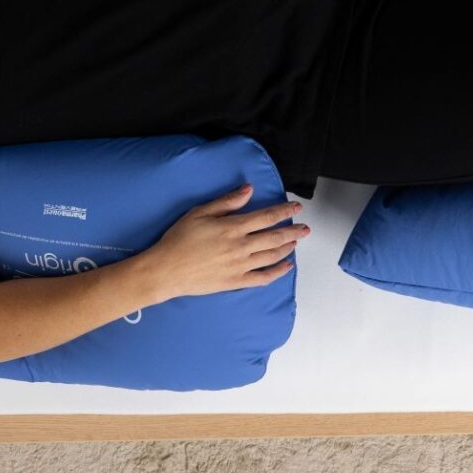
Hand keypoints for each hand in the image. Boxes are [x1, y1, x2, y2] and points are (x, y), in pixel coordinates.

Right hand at [138, 183, 307, 297]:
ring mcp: (240, 266)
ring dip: (287, 248)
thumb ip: (227, 202)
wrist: (167, 270)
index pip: (266, 217)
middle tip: (306, 227)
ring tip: (296, 241)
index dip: (284, 211)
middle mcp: (241, 247)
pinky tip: (286, 266)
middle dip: (293, 230)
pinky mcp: (236, 281)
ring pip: (272, 256)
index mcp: (233, 227)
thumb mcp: (200, 212)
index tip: (296, 207)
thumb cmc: (179, 239)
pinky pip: (263, 277)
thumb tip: (248, 190)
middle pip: (275, 237)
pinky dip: (278, 272)